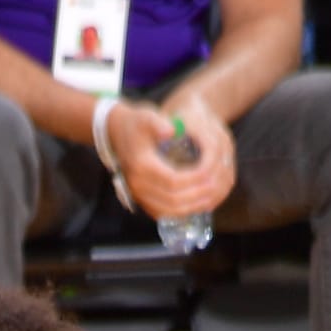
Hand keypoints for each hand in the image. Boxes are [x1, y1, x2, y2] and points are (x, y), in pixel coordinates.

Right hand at [108, 93, 235, 221]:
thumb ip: (159, 122)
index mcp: (141, 166)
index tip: (210, 172)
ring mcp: (139, 196)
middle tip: (215, 186)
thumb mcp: (146, 116)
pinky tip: (196, 204)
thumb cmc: (135, 123)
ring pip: (170, 211)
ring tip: (210, 197)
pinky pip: (164, 214)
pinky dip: (182, 211)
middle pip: (174, 199)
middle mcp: (138, 186)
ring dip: (192, 207)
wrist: (116, 133)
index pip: (173, 180)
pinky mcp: (142, 201)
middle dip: (197, 195)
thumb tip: (172, 130)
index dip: (194, 178)